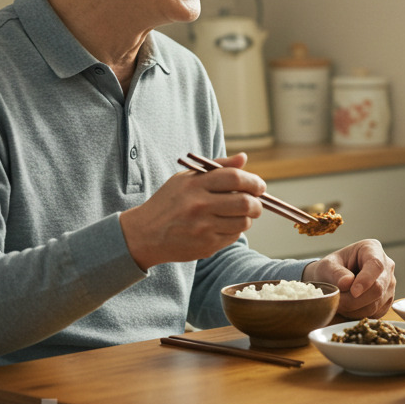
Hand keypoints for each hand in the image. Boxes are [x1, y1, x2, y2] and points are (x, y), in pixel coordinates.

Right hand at [120, 153, 265, 270]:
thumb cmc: (169, 202)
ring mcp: (203, 227)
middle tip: (255, 203)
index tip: (259, 186)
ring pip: (243, 222)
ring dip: (247, 218)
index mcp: (195, 184)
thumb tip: (244, 157)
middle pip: (245, 202)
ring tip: (238, 214)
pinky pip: (234, 236)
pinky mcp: (206, 245)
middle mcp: (199, 205)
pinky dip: (235, 230)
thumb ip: (217, 167)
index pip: (235, 178)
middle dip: (257, 203)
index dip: (254, 181)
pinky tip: (223, 226)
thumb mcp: (186, 178)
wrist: (145, 234)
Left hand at [302, 239, 395, 317]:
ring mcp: (389, 285)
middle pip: (378, 288)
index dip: (366, 280)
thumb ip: (335, 272)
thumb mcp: (326, 266)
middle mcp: (386, 266)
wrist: (332, 280)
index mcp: (372, 249)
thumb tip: (347, 282)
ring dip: (354, 309)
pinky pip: (375, 313)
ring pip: (376, 304)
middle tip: (336, 302)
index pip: (376, 265)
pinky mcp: (387, 301)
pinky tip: (348, 308)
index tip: (353, 292)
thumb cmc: (330, 269)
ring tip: (340, 304)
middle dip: (355, 300)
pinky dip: (359, 315)